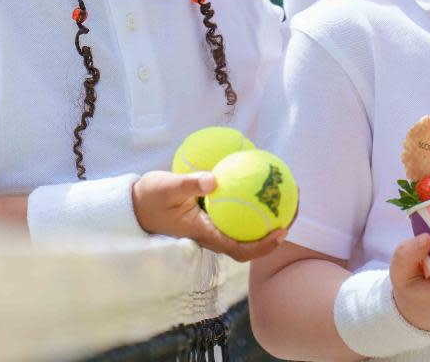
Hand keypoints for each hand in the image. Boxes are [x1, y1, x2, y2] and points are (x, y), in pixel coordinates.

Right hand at [132, 170, 287, 261]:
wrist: (135, 205)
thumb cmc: (150, 197)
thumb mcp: (166, 187)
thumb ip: (190, 184)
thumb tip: (215, 179)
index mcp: (204, 234)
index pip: (239, 249)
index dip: (262, 246)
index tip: (281, 232)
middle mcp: (212, 235)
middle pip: (250, 242)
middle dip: (275, 232)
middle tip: (294, 210)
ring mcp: (213, 227)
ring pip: (245, 229)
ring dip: (267, 218)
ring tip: (286, 196)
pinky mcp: (211, 217)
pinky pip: (237, 214)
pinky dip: (252, 203)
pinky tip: (261, 183)